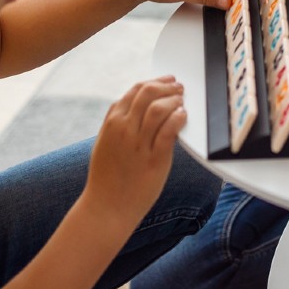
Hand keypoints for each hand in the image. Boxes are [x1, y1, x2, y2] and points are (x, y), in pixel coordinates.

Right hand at [83, 77, 186, 228]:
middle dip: (167, 86)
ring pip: (159, 108)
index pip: (135, 90)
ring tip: (182, 102)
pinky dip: (178, 118)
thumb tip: (138, 106)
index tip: (167, 81)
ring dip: (174, 100)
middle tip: (179, 88)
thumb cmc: (107, 177)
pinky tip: (183, 116)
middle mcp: (124, 129)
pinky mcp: (154, 159)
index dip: (155, 82)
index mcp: (112, 122)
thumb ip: (119, 123)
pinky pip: (169, 130)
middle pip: (148, 93)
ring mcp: (138, 144)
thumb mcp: (105, 143)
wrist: (107, 207)